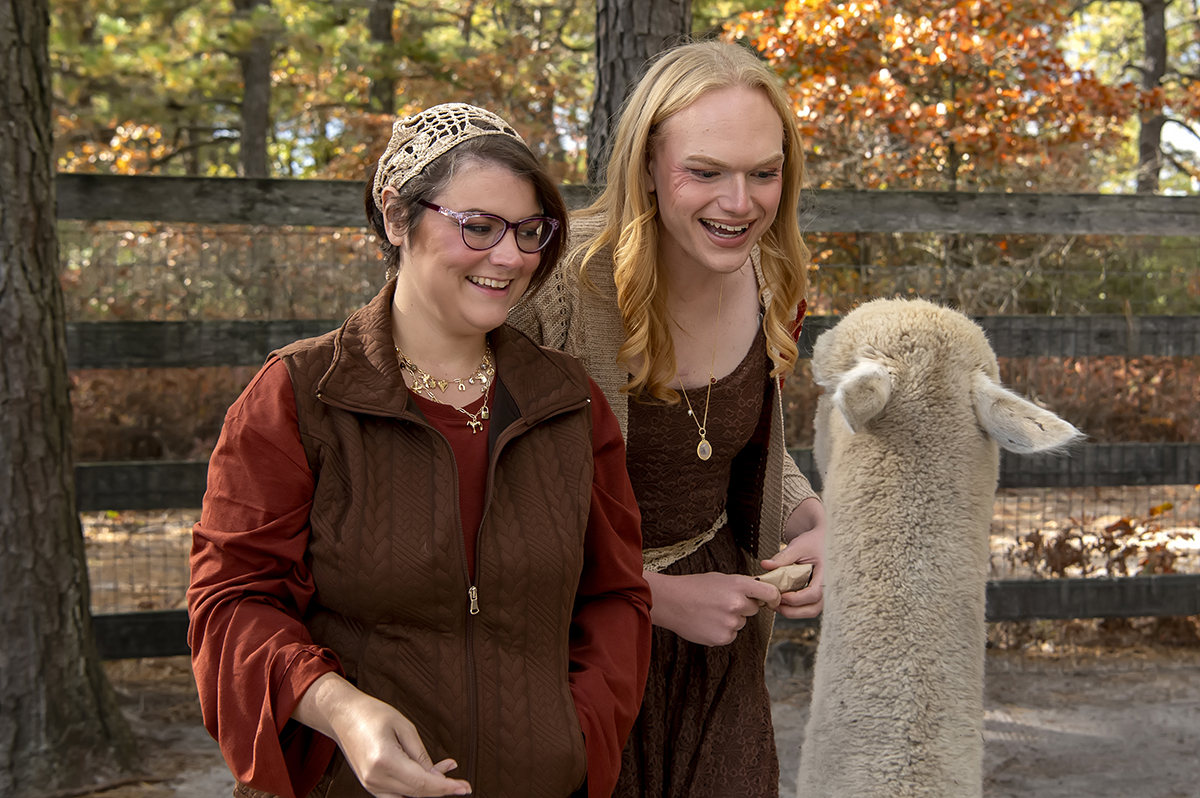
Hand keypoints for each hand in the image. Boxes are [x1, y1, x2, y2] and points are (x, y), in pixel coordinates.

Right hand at [293, 673, 471, 796]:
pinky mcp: (370, 785)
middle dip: (441, 790)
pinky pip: (397, 795)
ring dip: (429, 790)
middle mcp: (375, 779)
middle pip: (417, 794)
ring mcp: (371, 785)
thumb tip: (437, 776)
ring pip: (408, 797)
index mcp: (384, 761)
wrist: (343, 715)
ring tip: (445, 771)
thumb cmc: (373, 714)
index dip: (446, 788)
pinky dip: (415, 789)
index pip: (422, 784)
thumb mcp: (404, 727)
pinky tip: (428, 776)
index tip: (464, 787)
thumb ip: (421, 755)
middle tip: (461, 784)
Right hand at [644, 570, 779, 646]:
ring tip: (710, 612)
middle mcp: (737, 604)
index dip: (773, 598)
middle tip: (721, 602)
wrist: (671, 601)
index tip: (772, 601)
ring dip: (730, 620)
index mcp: (738, 585)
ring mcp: (730, 623)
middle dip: (742, 607)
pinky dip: (721, 631)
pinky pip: (730, 635)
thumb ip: (742, 586)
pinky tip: (707, 622)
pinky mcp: (723, 638)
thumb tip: (760, 594)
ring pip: (740, 623)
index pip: (770, 593)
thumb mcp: (721, 579)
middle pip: (753, 610)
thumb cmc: (694, 587)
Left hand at [764, 497, 825, 619]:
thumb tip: (765, 565)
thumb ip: (783, 557)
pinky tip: (782, 601)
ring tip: (776, 604)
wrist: (823, 540)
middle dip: (792, 611)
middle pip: (814, 609)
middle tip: (774, 604)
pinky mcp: (818, 594)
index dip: (796, 599)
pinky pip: (809, 606)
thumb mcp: (798, 546)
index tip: (780, 596)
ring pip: (812, 611)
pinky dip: (796, 608)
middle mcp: (828, 587)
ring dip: (793, 612)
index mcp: (826, 574)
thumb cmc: (813, 542)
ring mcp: (824, 592)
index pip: (814, 594)